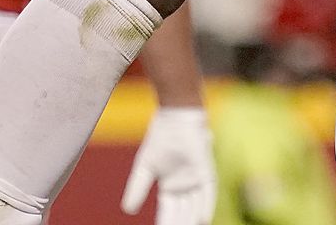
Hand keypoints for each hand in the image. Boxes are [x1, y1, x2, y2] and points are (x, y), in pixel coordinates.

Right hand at [121, 107, 215, 224]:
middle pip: (181, 215)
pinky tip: (202, 220)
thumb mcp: (144, 168)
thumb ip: (137, 189)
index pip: (168, 213)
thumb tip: (127, 211)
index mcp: (170, 189)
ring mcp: (196, 182)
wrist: (174, 120)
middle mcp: (185, 189)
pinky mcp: (207, 173)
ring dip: (190, 221)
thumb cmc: (159, 140)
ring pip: (194, 208)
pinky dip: (205, 207)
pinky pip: (208, 194)